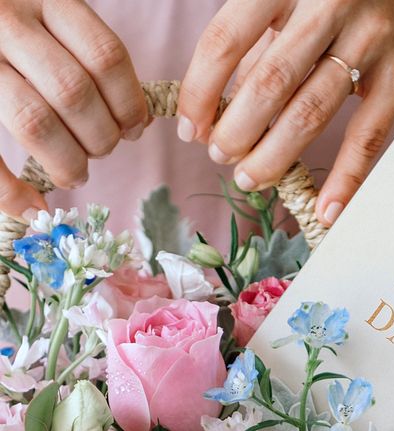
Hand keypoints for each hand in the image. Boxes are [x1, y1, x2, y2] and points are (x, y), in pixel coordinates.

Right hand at [0, 0, 146, 219]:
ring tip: (75, 172)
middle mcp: (9, 22)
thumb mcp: (54, 23)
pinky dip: (10, 191)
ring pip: (35, 121)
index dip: (129, 103)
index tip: (134, 129)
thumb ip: (90, 61)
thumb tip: (140, 121)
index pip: (106, 57)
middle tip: (100, 151)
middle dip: (100, 138)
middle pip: (74, 93)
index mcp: (46, 0)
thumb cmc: (19, 34)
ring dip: (66, 162)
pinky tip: (32, 206)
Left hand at [179, 0, 393, 225]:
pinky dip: (346, 179)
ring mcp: (371, 39)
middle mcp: (329, 4)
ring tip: (251, 179)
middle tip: (221, 157)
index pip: (226, 41)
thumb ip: (262, 35)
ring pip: (311, 114)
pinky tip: (327, 211)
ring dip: (274, 157)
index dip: (200, 92)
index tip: (190, 128)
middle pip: (268, 85)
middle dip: (235, 132)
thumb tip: (221, 106)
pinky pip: (368, 136)